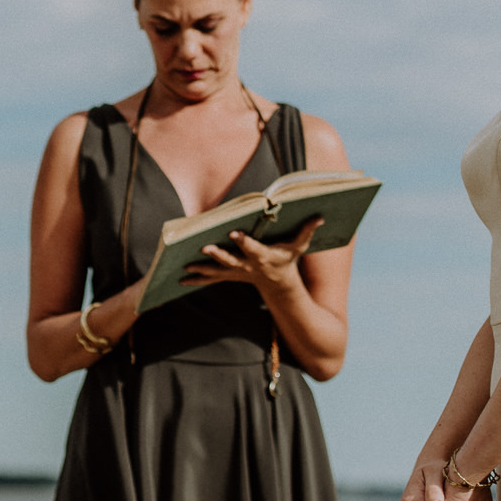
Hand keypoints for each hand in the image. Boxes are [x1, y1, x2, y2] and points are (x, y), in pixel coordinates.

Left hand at [182, 216, 322, 294]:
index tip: (234, 232)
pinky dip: (196, 279)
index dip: (244, 241)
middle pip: (231, 261)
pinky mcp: (229, 276)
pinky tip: (180, 279)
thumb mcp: (299, 247)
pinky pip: (211, 279)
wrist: (279, 284)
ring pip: (217, 272)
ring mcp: (237, 272)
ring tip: (185, 267)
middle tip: (204, 248)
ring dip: (201, 270)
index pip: (253, 247)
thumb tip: (320, 216)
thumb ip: (307, 231)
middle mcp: (248, 266)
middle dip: (218, 255)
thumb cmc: (288, 260)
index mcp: (263, 256)